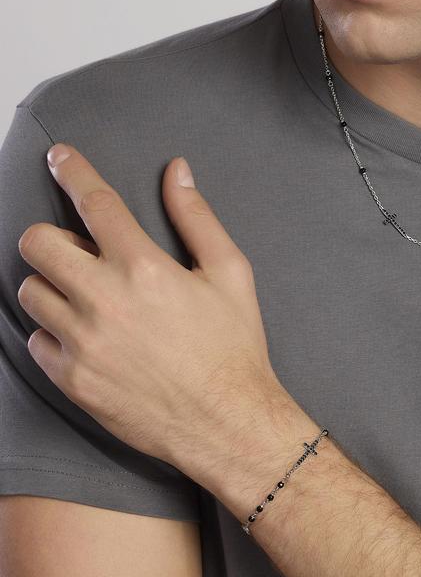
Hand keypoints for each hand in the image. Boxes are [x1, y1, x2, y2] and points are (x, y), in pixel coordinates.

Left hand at [16, 142, 285, 475]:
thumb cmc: (233, 345)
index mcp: (145, 268)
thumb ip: (198, 218)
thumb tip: (177, 172)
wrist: (227, 420)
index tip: (58, 156)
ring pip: (30, 292)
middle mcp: (105, 301)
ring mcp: (83, 344)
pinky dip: (54, 331)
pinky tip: (88, 336)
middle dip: (51, 235)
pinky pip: (37, 340)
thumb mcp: (231, 273)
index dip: (73, 171)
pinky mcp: (72, 380)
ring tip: (88, 296)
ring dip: (53, 284)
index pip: (95, 203)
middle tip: (78, 248)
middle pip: (38, 243)